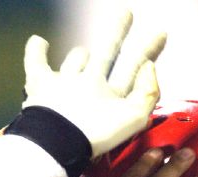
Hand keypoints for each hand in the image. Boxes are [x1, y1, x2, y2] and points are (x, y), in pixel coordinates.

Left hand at [22, 1, 165, 155]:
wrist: (59, 143)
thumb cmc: (96, 136)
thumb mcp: (134, 120)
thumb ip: (147, 94)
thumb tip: (148, 67)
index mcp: (112, 88)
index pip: (135, 63)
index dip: (149, 48)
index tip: (160, 34)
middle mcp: (89, 77)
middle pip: (107, 49)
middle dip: (118, 30)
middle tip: (125, 12)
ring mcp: (64, 79)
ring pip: (77, 57)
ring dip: (83, 55)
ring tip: (86, 55)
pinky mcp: (40, 85)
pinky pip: (36, 61)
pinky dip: (37, 50)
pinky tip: (40, 42)